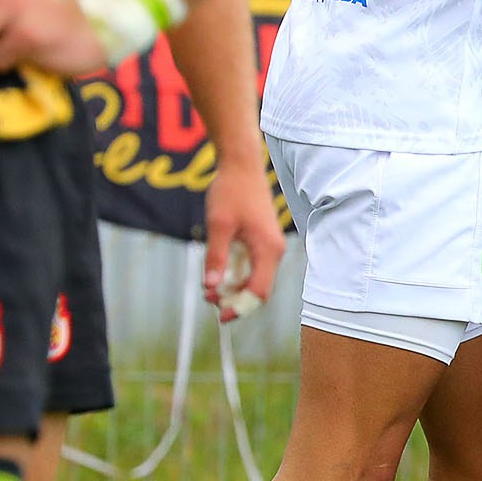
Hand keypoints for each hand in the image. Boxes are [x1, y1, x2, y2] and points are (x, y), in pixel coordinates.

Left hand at [202, 158, 285, 321]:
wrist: (241, 165)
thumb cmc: (231, 191)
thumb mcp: (219, 225)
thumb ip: (216, 257)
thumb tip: (211, 286)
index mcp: (268, 249)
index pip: (259, 291)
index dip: (240, 307)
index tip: (220, 315)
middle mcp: (273, 251)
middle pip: (258, 289)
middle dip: (234, 299)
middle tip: (208, 298)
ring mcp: (269, 246)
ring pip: (255, 279)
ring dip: (233, 287)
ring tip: (209, 288)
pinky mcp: (262, 241)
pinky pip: (252, 266)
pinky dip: (236, 274)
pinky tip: (218, 273)